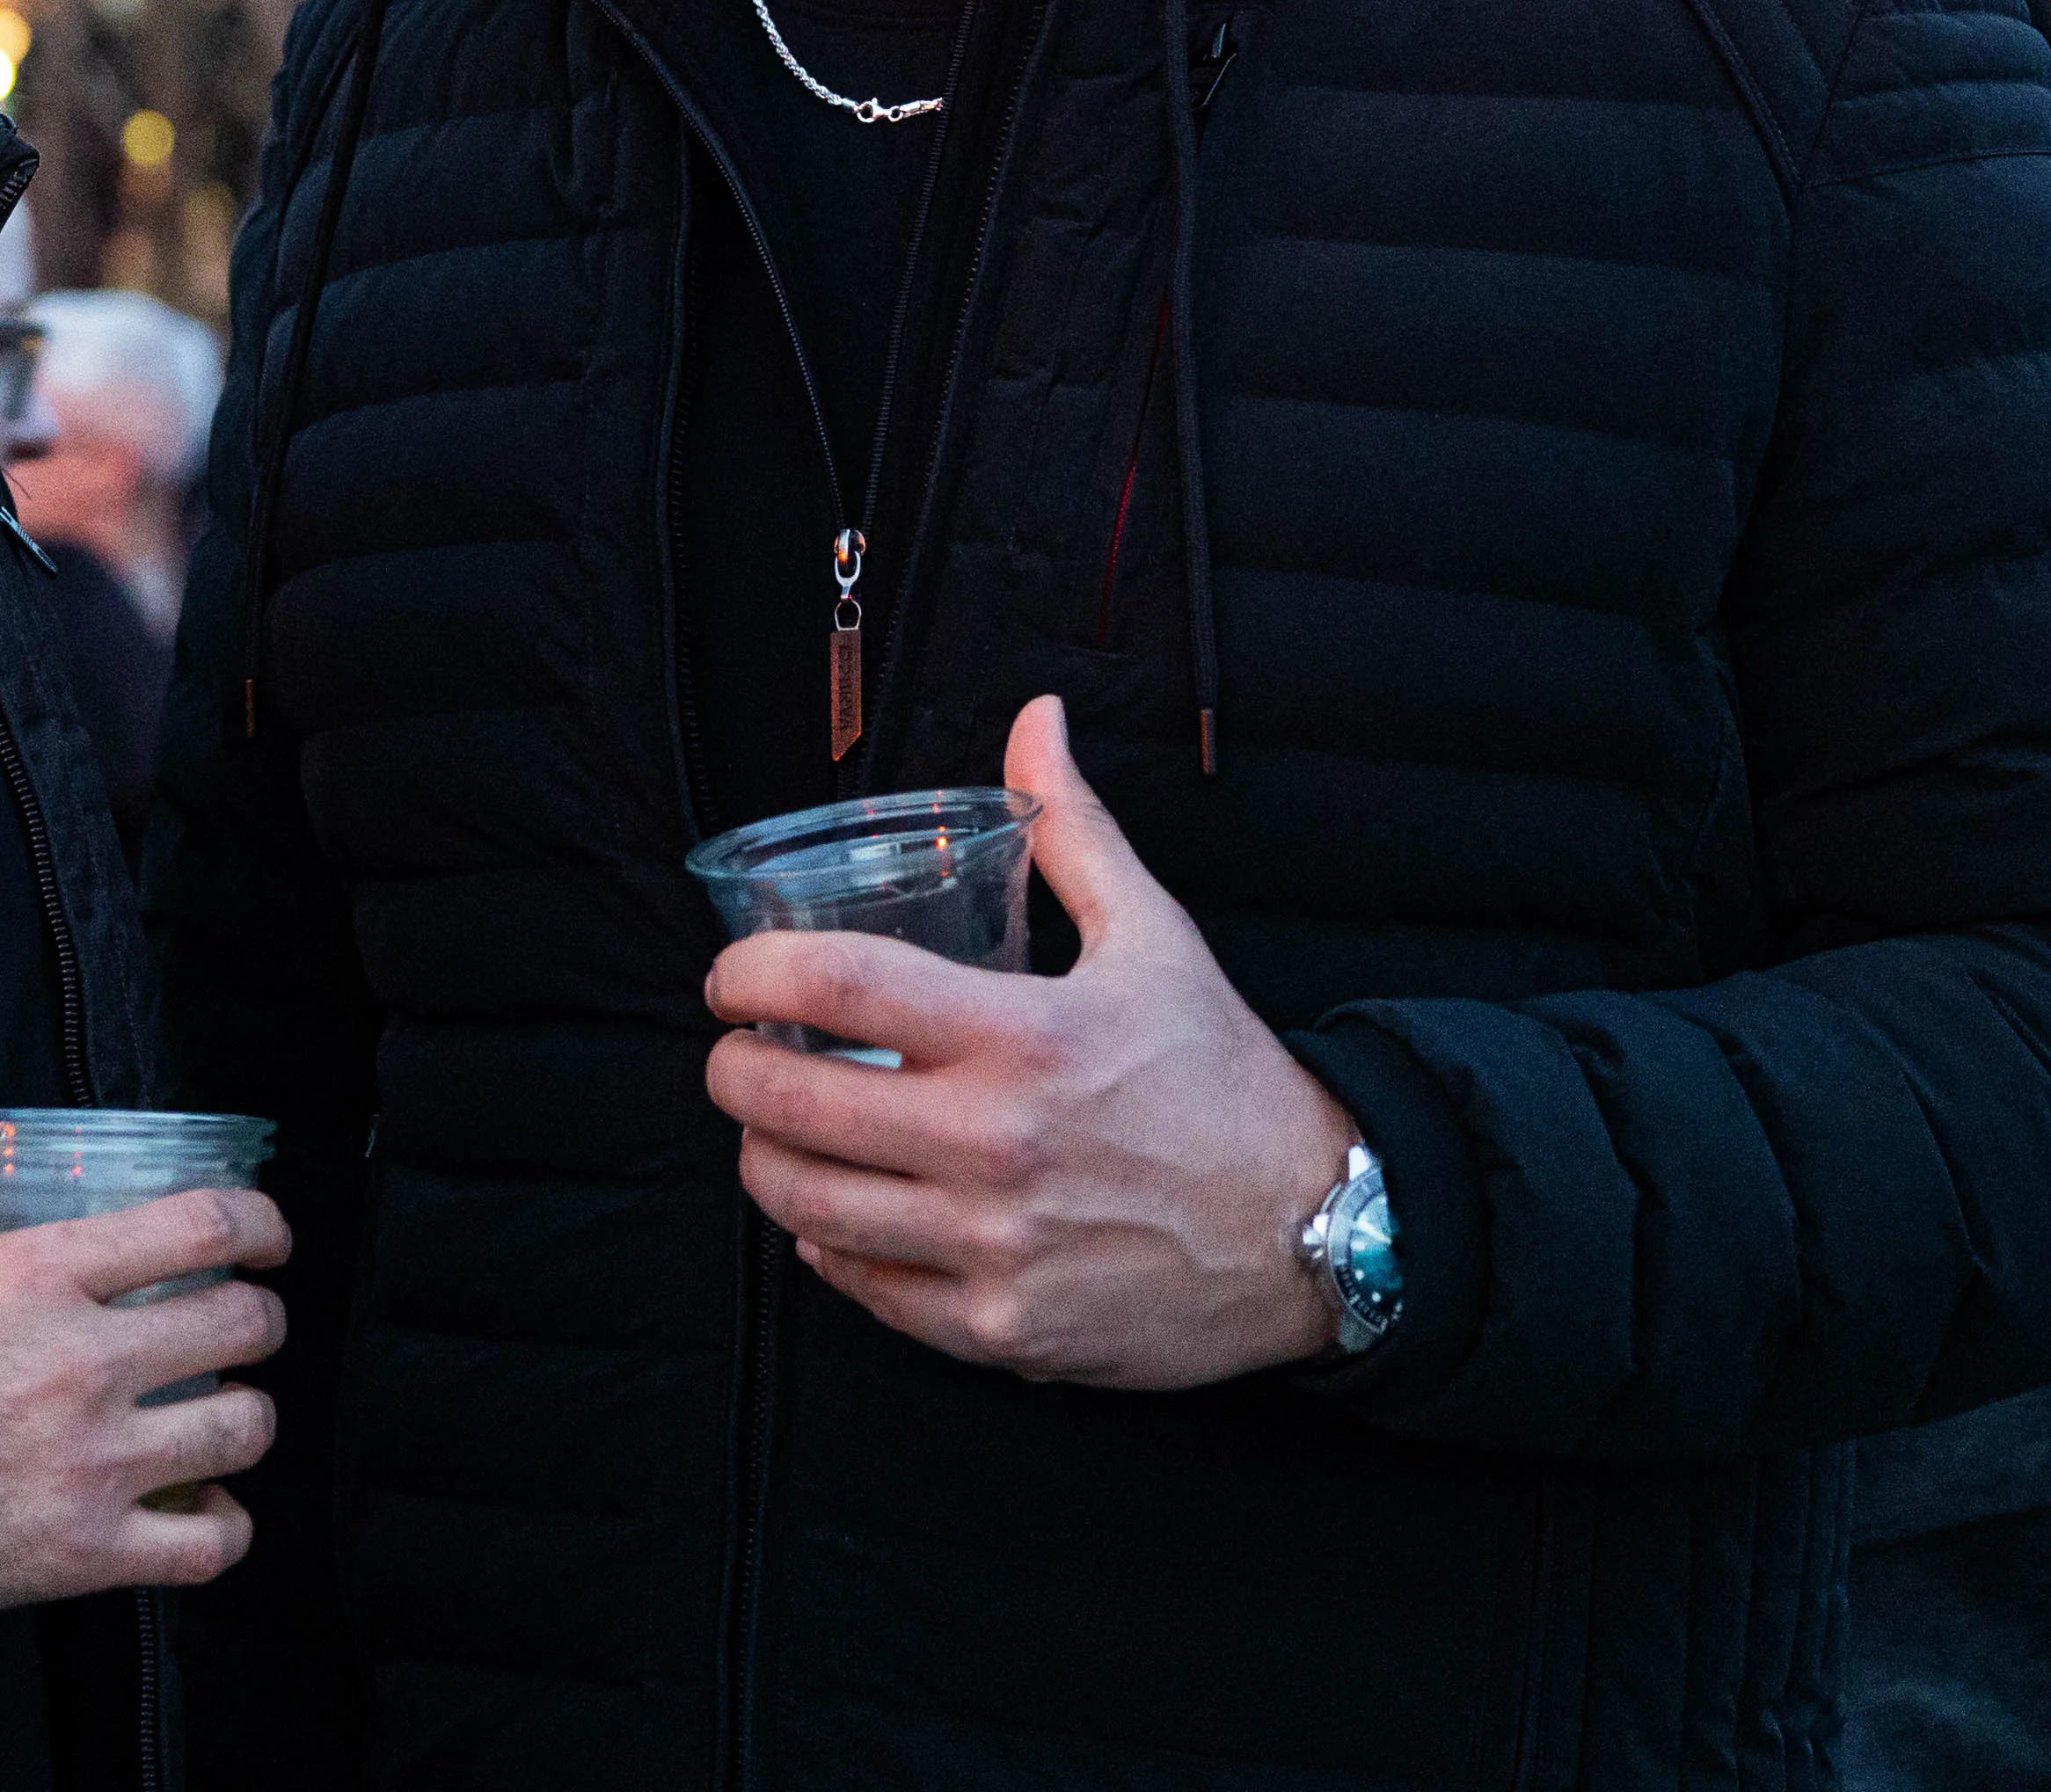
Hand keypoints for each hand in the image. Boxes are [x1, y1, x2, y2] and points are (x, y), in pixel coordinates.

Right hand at [0, 1186, 288, 1644]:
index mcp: (32, 1274)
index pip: (198, 1224)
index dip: (257, 1224)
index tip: (267, 1239)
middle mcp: (83, 1358)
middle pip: (241, 1323)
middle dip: (256, 1322)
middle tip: (241, 1332)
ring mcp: (92, 1461)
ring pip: (244, 1428)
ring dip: (244, 1420)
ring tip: (224, 1421)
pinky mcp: (83, 1554)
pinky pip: (207, 1548)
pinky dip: (223, 1531)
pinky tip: (208, 1515)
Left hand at [702, 696, 1359, 1390]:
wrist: (1319, 1229)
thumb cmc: (1224, 1077)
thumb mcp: (1154, 936)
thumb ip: (1073, 828)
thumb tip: (1034, 719)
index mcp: (1025, 1035)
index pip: (833, 987)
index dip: (749, 973)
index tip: (731, 976)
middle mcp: (998, 1145)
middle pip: (790, 1105)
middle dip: (731, 1072)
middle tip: (735, 1054)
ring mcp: (995, 1246)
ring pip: (807, 1207)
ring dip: (764, 1161)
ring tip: (772, 1131)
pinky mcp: (1003, 1329)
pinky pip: (866, 1288)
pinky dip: (827, 1249)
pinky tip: (832, 1214)